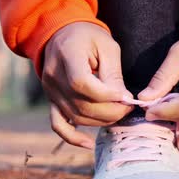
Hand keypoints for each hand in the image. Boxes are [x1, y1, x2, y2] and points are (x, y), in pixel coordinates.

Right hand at [43, 22, 132, 148]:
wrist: (62, 35)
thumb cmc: (88, 37)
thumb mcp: (107, 46)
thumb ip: (113, 74)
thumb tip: (122, 100)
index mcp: (67, 55)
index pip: (82, 84)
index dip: (107, 96)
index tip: (126, 97)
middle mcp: (54, 76)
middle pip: (81, 104)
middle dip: (110, 111)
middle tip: (128, 107)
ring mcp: (50, 91)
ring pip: (76, 117)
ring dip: (101, 121)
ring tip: (119, 113)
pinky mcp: (52, 101)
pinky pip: (58, 124)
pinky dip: (73, 137)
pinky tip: (89, 144)